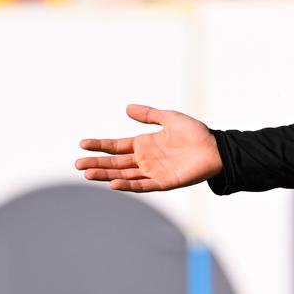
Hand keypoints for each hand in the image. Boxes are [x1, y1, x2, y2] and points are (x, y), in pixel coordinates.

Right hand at [76, 104, 222, 192]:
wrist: (216, 148)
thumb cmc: (195, 133)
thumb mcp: (170, 118)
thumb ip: (149, 115)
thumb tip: (127, 108)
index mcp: (144, 144)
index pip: (116, 146)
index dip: (100, 146)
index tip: (82, 144)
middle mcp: (145, 159)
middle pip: (115, 163)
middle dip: (96, 164)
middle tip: (78, 164)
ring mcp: (153, 172)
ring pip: (124, 175)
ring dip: (106, 175)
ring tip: (88, 174)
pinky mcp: (164, 182)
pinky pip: (142, 185)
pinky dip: (128, 185)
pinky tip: (113, 184)